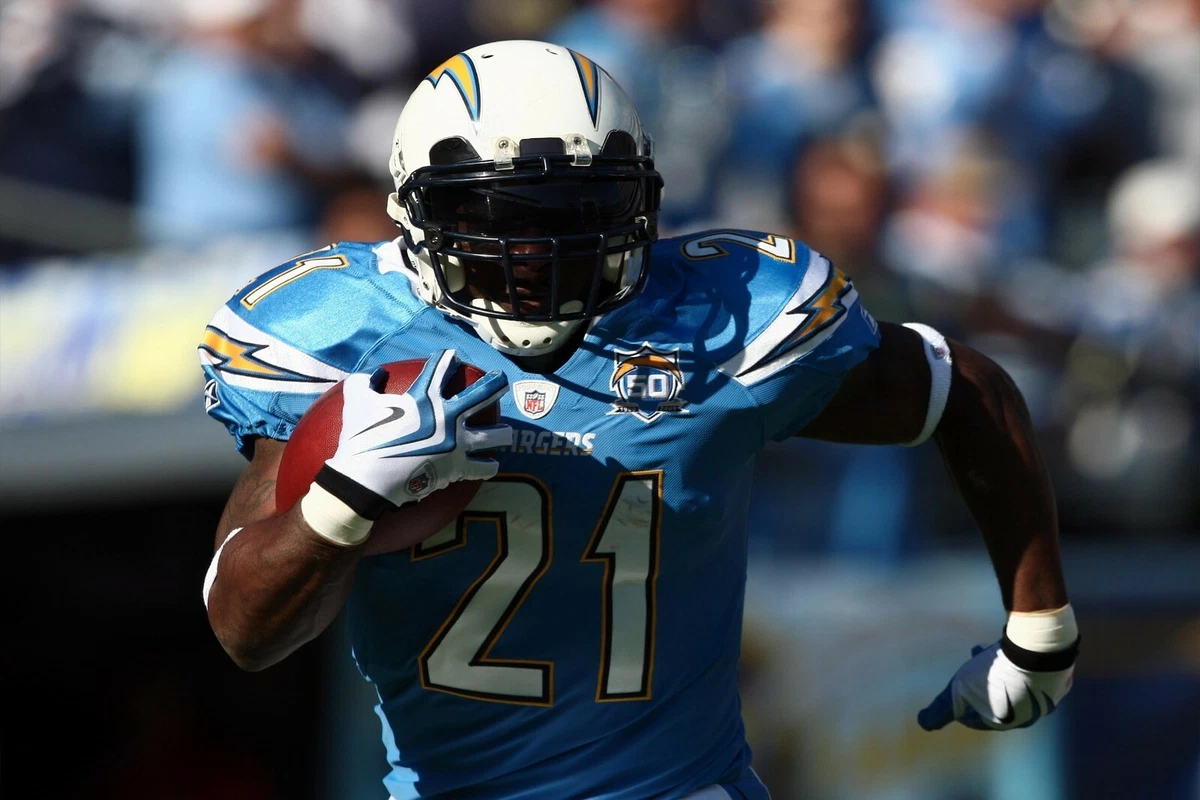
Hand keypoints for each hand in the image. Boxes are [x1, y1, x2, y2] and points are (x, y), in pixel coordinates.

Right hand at [320, 350, 511, 515]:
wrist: (365, 479)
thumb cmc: (360, 438)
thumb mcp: (356, 401)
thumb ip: (364, 381)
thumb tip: (375, 374)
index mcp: (424, 397)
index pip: (440, 369)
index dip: (446, 359)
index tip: (452, 355)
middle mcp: (447, 417)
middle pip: (482, 394)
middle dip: (495, 383)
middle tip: (502, 378)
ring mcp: (456, 443)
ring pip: (493, 435)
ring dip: (502, 433)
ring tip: (507, 433)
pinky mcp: (457, 468)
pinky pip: (483, 468)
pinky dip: (488, 467)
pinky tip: (492, 465)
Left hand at [918, 641, 1074, 731]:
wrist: (1037, 649)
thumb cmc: (995, 674)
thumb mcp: (958, 692)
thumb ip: (941, 710)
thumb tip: (924, 723)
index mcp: (1009, 722)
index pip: (978, 720)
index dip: (959, 708)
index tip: (951, 698)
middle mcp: (1031, 712)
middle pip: (995, 699)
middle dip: (976, 686)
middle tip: (965, 670)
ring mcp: (1046, 693)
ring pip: (1011, 682)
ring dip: (991, 669)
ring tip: (977, 649)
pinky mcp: (1055, 674)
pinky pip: (1027, 669)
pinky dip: (1010, 660)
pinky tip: (1001, 645)